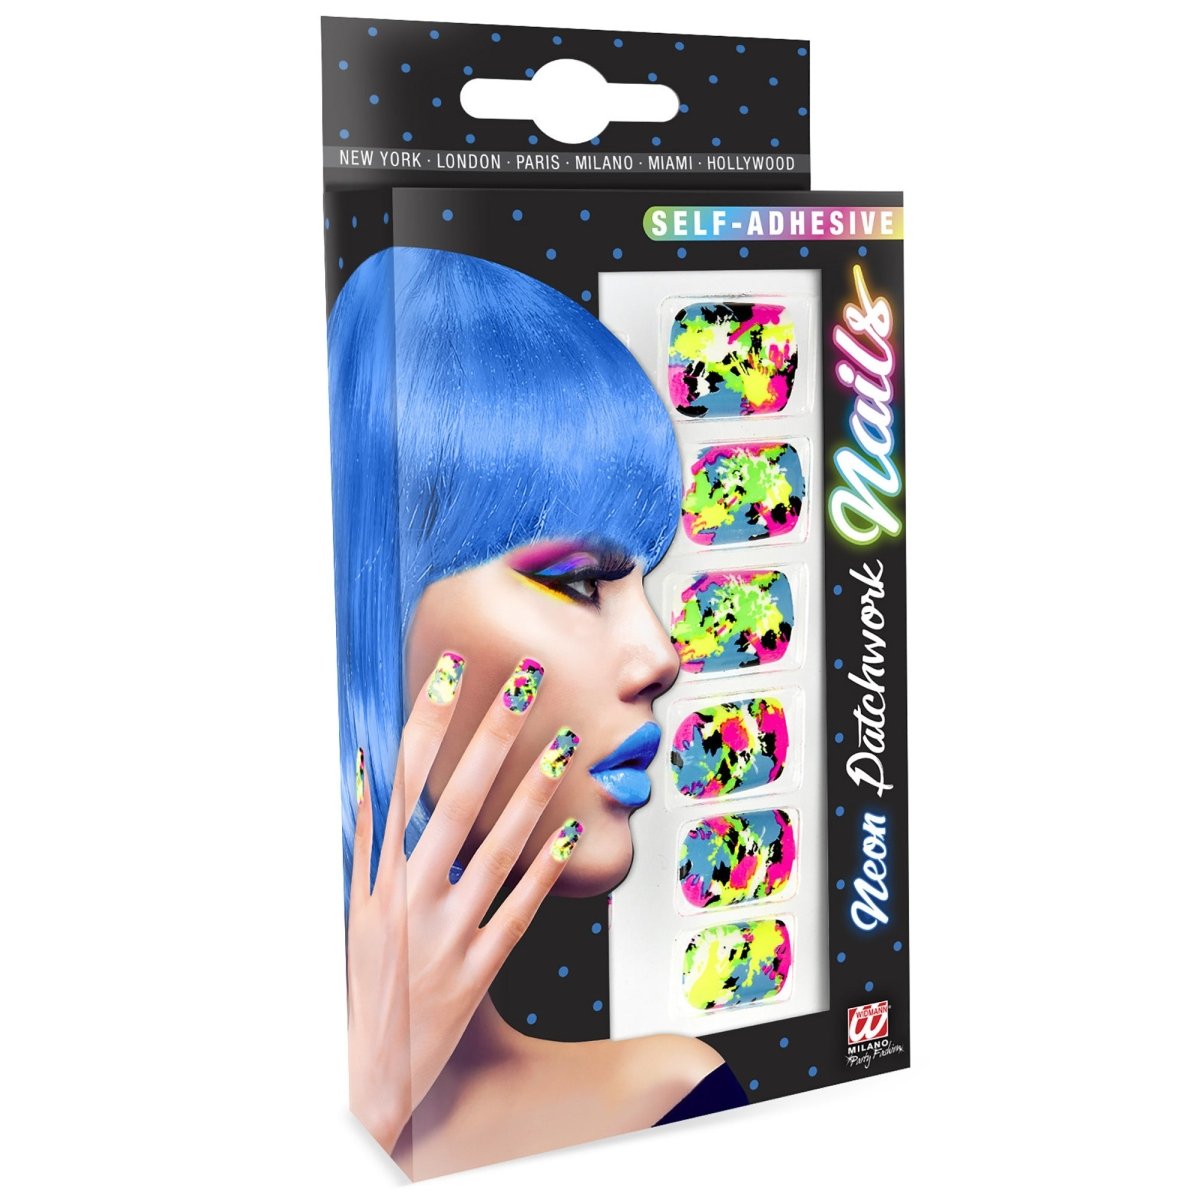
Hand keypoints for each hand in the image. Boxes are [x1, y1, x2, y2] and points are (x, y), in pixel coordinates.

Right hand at [345, 652, 584, 1153]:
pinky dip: (544, 872)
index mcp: (375, 877)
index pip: (402, 781)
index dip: (428, 721)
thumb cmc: (369, 983)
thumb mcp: (355, 908)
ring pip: (495, 848)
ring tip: (564, 741)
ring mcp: (445, 935)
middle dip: (489, 734)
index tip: (452, 669)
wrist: (373, 1077)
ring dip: (531, 791)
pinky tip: (569, 832)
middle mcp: (407, 899)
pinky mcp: (477, 970)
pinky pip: (518, 912)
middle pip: (453, 799)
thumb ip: (367, 841)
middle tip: (525, 678)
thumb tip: (370, 768)